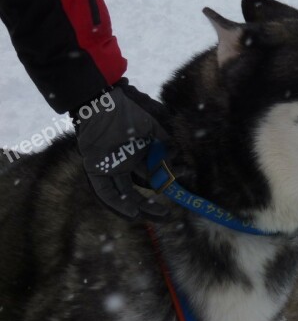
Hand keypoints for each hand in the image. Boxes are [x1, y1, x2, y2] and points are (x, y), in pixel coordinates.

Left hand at [72, 80, 169, 219]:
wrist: (102, 104)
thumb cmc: (126, 112)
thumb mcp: (150, 126)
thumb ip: (163, 140)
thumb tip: (177, 154)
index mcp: (137, 156)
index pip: (152, 177)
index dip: (166, 183)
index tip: (179, 190)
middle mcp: (124, 166)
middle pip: (139, 191)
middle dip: (152, 205)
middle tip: (166, 215)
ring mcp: (110, 169)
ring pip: (123, 194)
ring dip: (137, 207)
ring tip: (152, 217)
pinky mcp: (95, 170)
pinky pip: (104, 191)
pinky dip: (116, 203)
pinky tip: (131, 212)